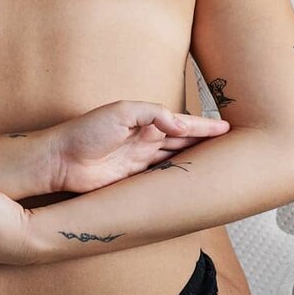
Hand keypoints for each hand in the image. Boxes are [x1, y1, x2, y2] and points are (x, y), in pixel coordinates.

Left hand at [57, 100, 230, 193]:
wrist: (60, 160)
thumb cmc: (85, 131)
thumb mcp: (120, 111)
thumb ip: (153, 113)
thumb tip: (179, 124)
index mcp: (146, 120)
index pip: (183, 122)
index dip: (205, 125)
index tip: (228, 127)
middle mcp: (146, 139)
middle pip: (184, 141)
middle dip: (207, 142)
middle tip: (233, 147)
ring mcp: (140, 160)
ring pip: (177, 159)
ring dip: (196, 160)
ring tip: (220, 164)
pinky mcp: (133, 180)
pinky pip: (162, 178)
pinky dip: (178, 179)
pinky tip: (191, 183)